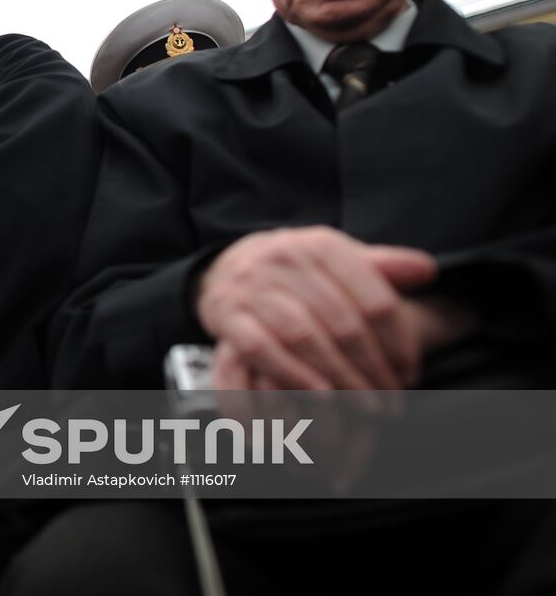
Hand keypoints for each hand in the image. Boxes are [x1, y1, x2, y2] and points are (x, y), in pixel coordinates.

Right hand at [197, 227, 436, 389]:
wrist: (224, 268)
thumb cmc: (295, 273)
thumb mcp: (336, 261)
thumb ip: (382, 267)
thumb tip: (427, 271)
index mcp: (323, 245)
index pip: (376, 300)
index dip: (400, 345)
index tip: (410, 376)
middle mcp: (286, 259)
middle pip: (344, 323)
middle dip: (373, 370)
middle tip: (392, 404)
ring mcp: (253, 286)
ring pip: (306, 337)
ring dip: (341, 379)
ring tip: (365, 408)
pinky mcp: (227, 314)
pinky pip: (263, 349)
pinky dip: (295, 376)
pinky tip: (321, 400)